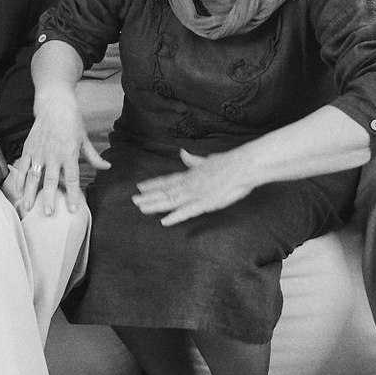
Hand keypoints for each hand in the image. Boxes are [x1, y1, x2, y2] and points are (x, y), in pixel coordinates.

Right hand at [8, 98, 105, 215]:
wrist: (54, 104)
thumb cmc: (72, 122)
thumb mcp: (85, 139)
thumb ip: (93, 157)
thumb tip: (107, 167)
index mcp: (69, 154)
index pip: (71, 178)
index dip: (72, 195)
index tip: (73, 210)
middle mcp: (53, 155)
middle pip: (50, 180)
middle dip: (49, 198)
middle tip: (48, 213)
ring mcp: (39, 152)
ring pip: (33, 176)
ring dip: (30, 193)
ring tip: (28, 208)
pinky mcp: (28, 148)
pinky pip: (23, 166)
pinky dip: (20, 179)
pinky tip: (18, 191)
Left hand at [132, 148, 256, 226]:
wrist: (242, 166)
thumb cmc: (228, 162)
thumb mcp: (207, 160)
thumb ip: (193, 160)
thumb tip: (182, 153)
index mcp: (190, 175)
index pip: (167, 180)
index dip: (153, 184)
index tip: (140, 187)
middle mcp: (189, 184)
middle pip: (165, 191)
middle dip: (149, 196)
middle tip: (133, 200)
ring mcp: (196, 194)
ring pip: (171, 201)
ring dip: (155, 205)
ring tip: (141, 208)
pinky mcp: (205, 203)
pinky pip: (187, 212)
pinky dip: (175, 217)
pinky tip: (164, 221)